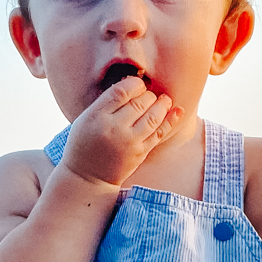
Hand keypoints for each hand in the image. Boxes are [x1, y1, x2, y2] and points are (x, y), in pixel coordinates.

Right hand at [63, 77, 182, 187]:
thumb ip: (105, 103)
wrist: (87, 177)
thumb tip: (130, 84)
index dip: (135, 84)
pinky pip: (159, 133)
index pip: (121, 91)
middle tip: (150, 95)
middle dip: (149, 95)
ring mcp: (129, 141)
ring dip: (162, 105)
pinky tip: (177, 111)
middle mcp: (114, 127)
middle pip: (139, 102)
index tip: (138, 85)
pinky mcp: (140, 153)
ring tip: (165, 99)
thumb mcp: (85, 119)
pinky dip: (170, 120)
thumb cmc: (84, 144)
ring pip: (153, 116)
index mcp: (96, 116)